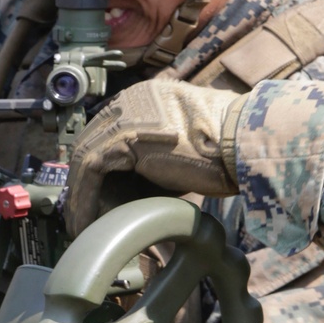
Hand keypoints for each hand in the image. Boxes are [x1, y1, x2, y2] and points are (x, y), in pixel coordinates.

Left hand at [65, 78, 245, 236]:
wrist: (243, 143)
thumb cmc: (228, 150)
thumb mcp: (185, 147)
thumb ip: (158, 155)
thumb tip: (144, 184)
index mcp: (146, 97)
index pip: (109, 132)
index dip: (99, 167)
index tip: (96, 196)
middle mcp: (131, 100)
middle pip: (92, 142)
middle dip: (83, 182)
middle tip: (80, 213)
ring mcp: (126, 115)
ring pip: (85, 156)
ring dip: (79, 194)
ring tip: (80, 225)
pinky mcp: (124, 137)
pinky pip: (90, 169)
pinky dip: (84, 198)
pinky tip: (85, 222)